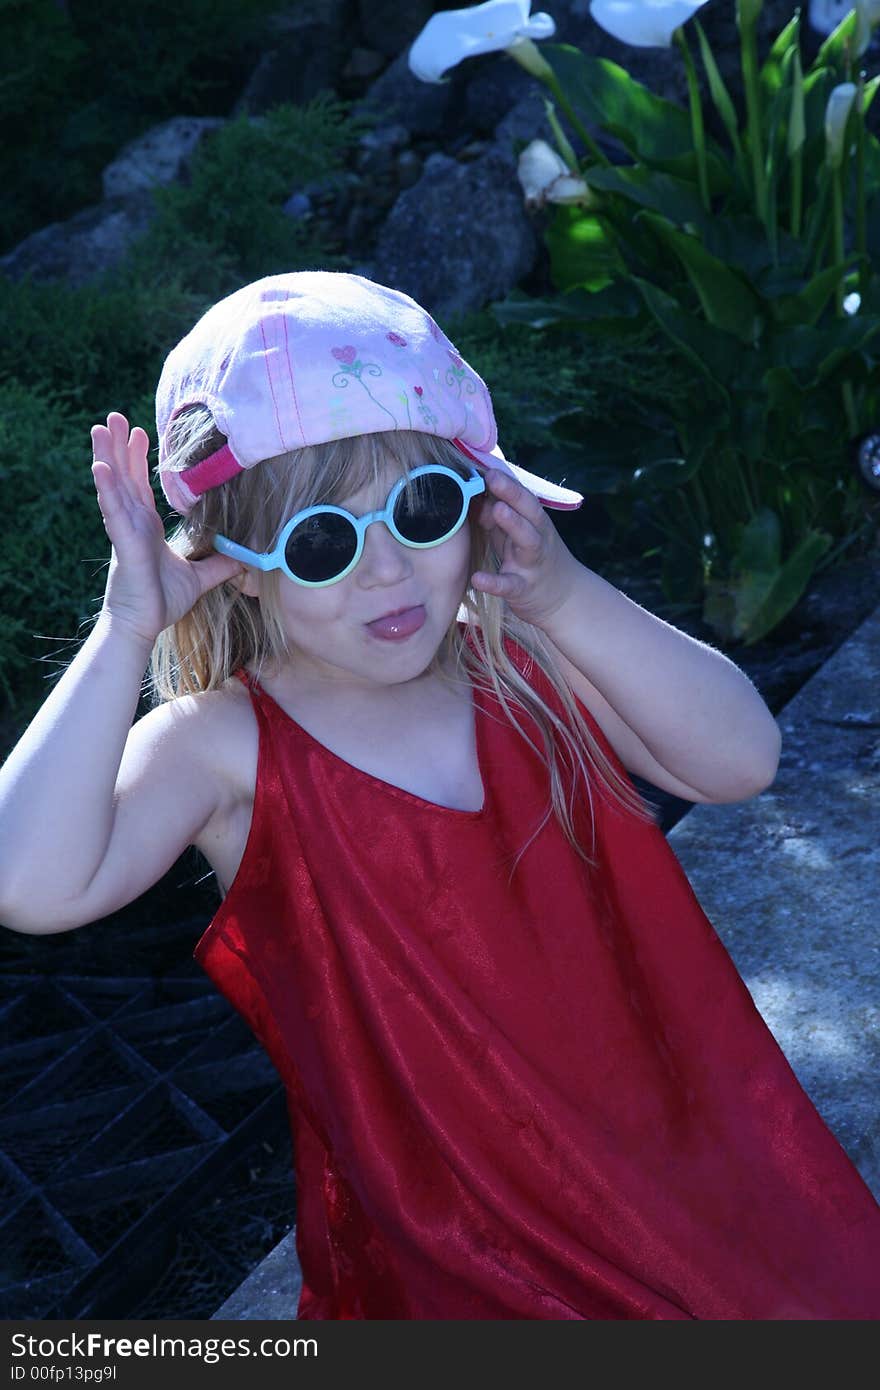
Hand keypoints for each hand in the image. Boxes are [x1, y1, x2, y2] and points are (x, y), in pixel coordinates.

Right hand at [91, 413, 244, 647]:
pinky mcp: (123, 544)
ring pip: (114, 486)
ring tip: (101, 428)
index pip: (140, 486)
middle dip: (119, 446)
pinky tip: (100, 466)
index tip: (140, 433)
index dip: (138, 459)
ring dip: (107, 456)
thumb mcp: (198, 578)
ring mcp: (125, 531)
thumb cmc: (161, 602)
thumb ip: (218, 566)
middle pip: (124, 477)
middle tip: (114, 417)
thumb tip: (242, 560)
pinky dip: (107, 489)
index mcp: (146, 527)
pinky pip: (113, 512)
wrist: (143, 625)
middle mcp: (133, 523)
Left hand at [470, 466, 580, 628]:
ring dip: (513, 524)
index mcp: (535, 522)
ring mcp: (532, 563)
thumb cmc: (532, 559)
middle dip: (512, 493)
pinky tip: (477, 579)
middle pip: (529, 511)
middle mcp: (538, 538)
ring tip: (496, 510)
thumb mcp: (515, 535)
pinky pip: (509, 585)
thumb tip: (473, 497)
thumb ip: (495, 516)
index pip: (523, 496)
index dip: (507, 480)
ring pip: (527, 540)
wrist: (565, 599)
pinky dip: (494, 582)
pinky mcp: (524, 589)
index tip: (488, 465)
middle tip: (492, 477)